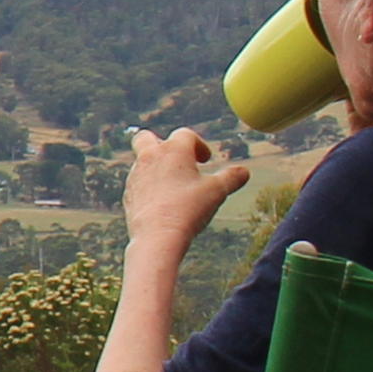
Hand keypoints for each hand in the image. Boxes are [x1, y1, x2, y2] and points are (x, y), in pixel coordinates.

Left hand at [119, 126, 247, 253]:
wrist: (157, 236)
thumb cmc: (188, 209)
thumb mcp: (217, 191)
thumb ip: (232, 178)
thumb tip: (244, 172)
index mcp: (173, 150)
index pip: (185, 134)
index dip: (198, 145)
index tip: (206, 160)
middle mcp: (150, 157)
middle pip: (146, 137)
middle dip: (161, 145)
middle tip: (178, 162)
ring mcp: (135, 176)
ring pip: (142, 162)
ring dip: (157, 169)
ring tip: (175, 188)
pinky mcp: (128, 195)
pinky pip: (137, 184)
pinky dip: (149, 188)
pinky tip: (162, 204)